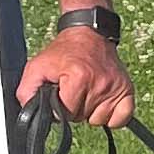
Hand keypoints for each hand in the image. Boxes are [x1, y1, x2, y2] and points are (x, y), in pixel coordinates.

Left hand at [18, 25, 133, 126]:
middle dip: (74, 109)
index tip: (61, 93)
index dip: (60, 107)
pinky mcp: (127, 89)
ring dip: (91, 112)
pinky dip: (110, 115)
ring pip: (98, 121)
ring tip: (87, 93)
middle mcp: (100, 83)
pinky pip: (120, 119)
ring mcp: (116, 87)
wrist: (88, 33)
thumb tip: (31, 114)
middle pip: (81, 118)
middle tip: (73, 90)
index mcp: (78, 77)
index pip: (66, 114)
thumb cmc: (63, 52)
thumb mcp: (37, 66)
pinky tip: (101, 102)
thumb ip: (26, 91)